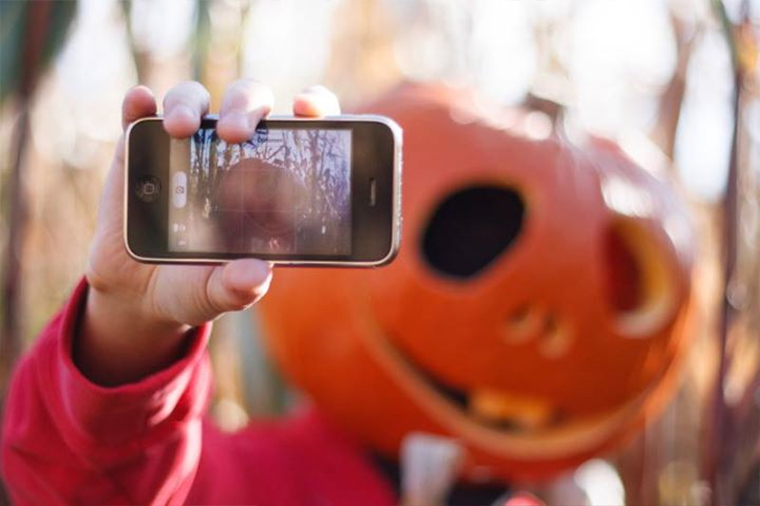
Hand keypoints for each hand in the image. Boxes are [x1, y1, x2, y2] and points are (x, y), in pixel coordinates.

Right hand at [76, 80, 340, 385]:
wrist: (140, 292)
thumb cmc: (197, 285)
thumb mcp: (218, 292)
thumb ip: (238, 286)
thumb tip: (257, 274)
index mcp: (269, 179)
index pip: (301, 129)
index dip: (313, 107)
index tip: (307, 108)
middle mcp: (230, 151)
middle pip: (248, 102)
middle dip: (244, 106)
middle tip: (234, 133)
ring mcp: (184, 144)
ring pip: (193, 99)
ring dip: (188, 104)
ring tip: (180, 129)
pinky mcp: (139, 149)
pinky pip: (138, 116)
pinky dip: (139, 104)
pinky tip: (140, 103)